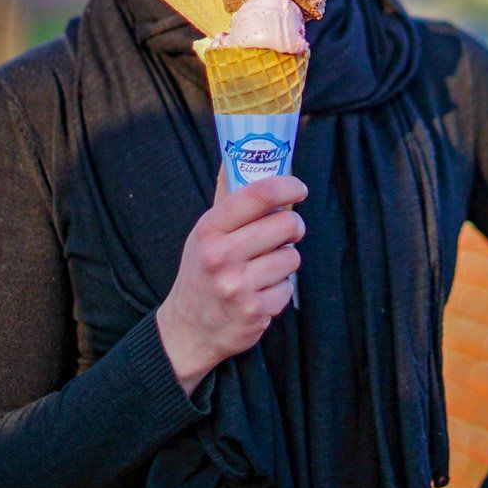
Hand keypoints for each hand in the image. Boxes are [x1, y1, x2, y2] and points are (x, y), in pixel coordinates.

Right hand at [156, 173, 306, 395]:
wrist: (189, 329)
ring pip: (291, 258)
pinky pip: (288, 288)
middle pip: (285, 224)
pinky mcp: (255, 312)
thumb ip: (225, 201)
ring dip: (286, 260)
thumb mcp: (203, 234)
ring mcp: (238, 286)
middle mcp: (222, 256)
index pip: (258, 194)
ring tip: (265, 267)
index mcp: (209, 230)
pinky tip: (260, 292)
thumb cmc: (201, 272)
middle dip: (294, 225)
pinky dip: (280, 289)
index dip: (288, 185)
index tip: (299, 188)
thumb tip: (233, 157)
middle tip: (289, 229)